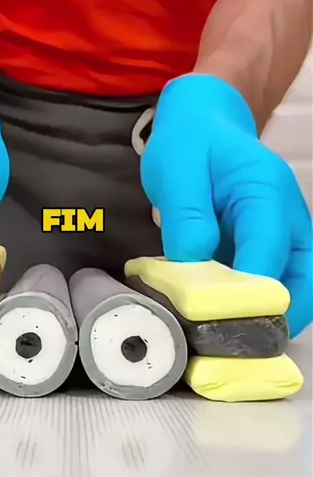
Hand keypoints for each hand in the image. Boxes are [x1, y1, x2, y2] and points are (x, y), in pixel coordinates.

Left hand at [141, 74, 312, 337]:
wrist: (204, 123)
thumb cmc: (191, 144)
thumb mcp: (177, 171)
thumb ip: (187, 219)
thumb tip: (193, 270)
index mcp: (266, 192)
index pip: (268, 252)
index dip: (247, 294)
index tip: (218, 326)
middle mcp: (288, 218)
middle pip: (301, 281)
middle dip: (272, 319)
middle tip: (233, 353)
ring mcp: (285, 236)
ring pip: (296, 290)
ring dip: (269, 321)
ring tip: (231, 350)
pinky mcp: (272, 249)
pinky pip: (277, 286)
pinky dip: (259, 310)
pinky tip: (227, 329)